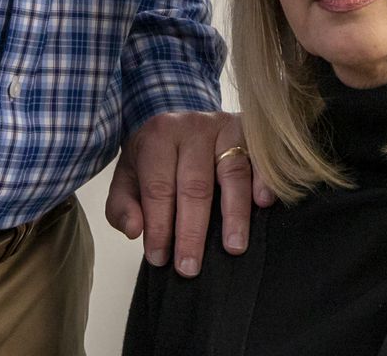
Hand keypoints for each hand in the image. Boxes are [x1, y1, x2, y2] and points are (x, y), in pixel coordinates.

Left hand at [104, 110, 272, 274]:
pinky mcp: (251, 131)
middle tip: (191, 267)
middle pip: (195, 185)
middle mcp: (193, 128)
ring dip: (234, 213)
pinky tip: (263, 204)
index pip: (158, 188)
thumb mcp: (128, 176)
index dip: (159, 226)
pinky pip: (262, 157)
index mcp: (158, 137)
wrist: (182, 120)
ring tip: (233, 247)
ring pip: (232, 172)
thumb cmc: (155, 158)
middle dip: (192, 230)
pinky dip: (265, 180)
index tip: (160, 259)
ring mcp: (225, 127)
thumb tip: (135, 230)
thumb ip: (122, 206)